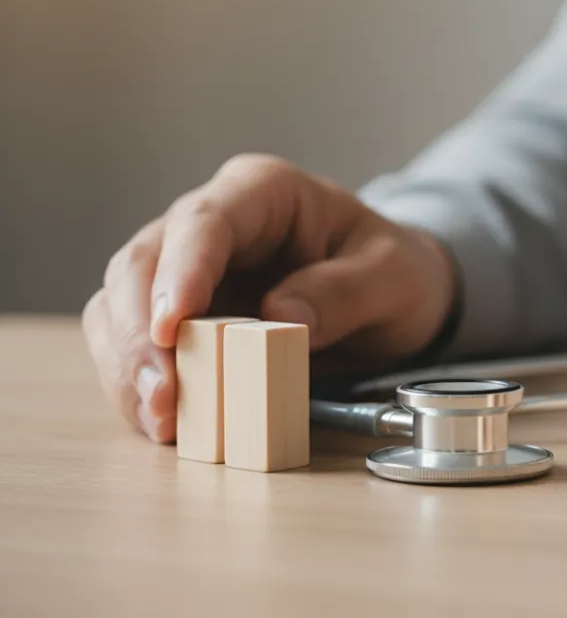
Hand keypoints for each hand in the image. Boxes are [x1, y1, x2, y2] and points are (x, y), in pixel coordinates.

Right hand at [83, 154, 455, 443]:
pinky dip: (138, 387)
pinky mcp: (178, 319)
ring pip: (120, 307)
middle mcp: (211, 224)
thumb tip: (282, 317)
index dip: (181, 273)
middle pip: (142, 265)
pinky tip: (163, 424)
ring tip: (162, 420)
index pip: (204, 223)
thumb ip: (347, 291)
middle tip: (165, 394)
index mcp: (264, 193)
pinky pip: (134, 348)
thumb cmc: (395, 272)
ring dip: (130, 366)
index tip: (173, 326)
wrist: (393, 297)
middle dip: (142, 333)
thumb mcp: (395, 276)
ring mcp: (186, 271)